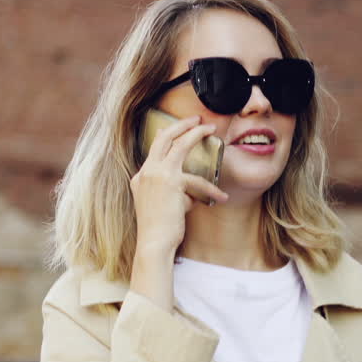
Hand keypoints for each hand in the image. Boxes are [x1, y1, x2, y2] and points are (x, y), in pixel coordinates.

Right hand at [129, 116, 228, 255]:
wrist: (153, 243)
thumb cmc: (159, 229)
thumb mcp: (161, 206)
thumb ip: (173, 192)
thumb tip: (191, 193)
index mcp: (141, 177)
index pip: (154, 150)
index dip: (166, 136)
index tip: (174, 128)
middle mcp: (146, 172)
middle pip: (163, 138)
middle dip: (181, 124)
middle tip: (197, 118)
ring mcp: (157, 175)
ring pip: (179, 145)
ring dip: (196, 133)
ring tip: (210, 128)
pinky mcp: (172, 183)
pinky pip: (197, 180)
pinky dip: (210, 189)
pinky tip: (221, 197)